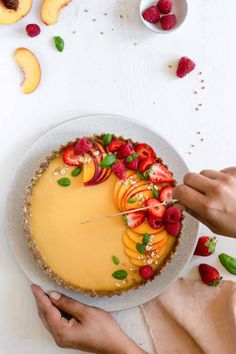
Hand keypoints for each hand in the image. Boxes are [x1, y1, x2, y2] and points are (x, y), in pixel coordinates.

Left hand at [31, 284, 145, 353]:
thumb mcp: (86, 312)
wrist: (114, 345)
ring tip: (45, 293)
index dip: (40, 297)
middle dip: (41, 301)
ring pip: (50, 319)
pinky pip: (56, 322)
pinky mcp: (68, 337)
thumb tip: (52, 295)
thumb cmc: (104, 330)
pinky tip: (57, 303)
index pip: (47, 310)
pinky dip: (54, 312)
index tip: (34, 287)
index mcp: (62, 332)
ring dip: (47, 306)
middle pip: (45, 316)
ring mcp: (63, 338)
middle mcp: (59, 337)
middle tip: (38, 287)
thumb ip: (67, 303)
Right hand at [173, 167, 235, 236]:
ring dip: (206, 181)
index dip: (178, 193)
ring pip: (204, 172)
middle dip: (189, 185)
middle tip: (196, 193)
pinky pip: (220, 171)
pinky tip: (229, 189)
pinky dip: (221, 179)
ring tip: (217, 193)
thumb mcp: (215, 226)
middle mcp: (217, 190)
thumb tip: (179, 203)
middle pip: (189, 177)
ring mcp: (228, 179)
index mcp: (209, 206)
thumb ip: (194, 212)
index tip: (180, 196)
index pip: (180, 191)